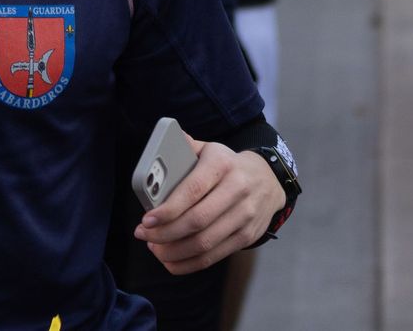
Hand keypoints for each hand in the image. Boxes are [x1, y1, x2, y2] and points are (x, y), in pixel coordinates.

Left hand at [134, 135, 284, 274]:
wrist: (268, 181)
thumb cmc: (228, 166)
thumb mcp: (210, 150)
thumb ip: (184, 149)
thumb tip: (158, 149)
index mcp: (222, 164)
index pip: (193, 189)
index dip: (168, 208)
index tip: (147, 219)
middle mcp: (237, 190)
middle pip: (197, 221)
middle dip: (165, 233)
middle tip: (144, 235)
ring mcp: (245, 216)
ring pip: (205, 243)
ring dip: (174, 251)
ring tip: (155, 248)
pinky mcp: (247, 237)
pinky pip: (214, 256)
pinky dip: (188, 263)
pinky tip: (171, 260)